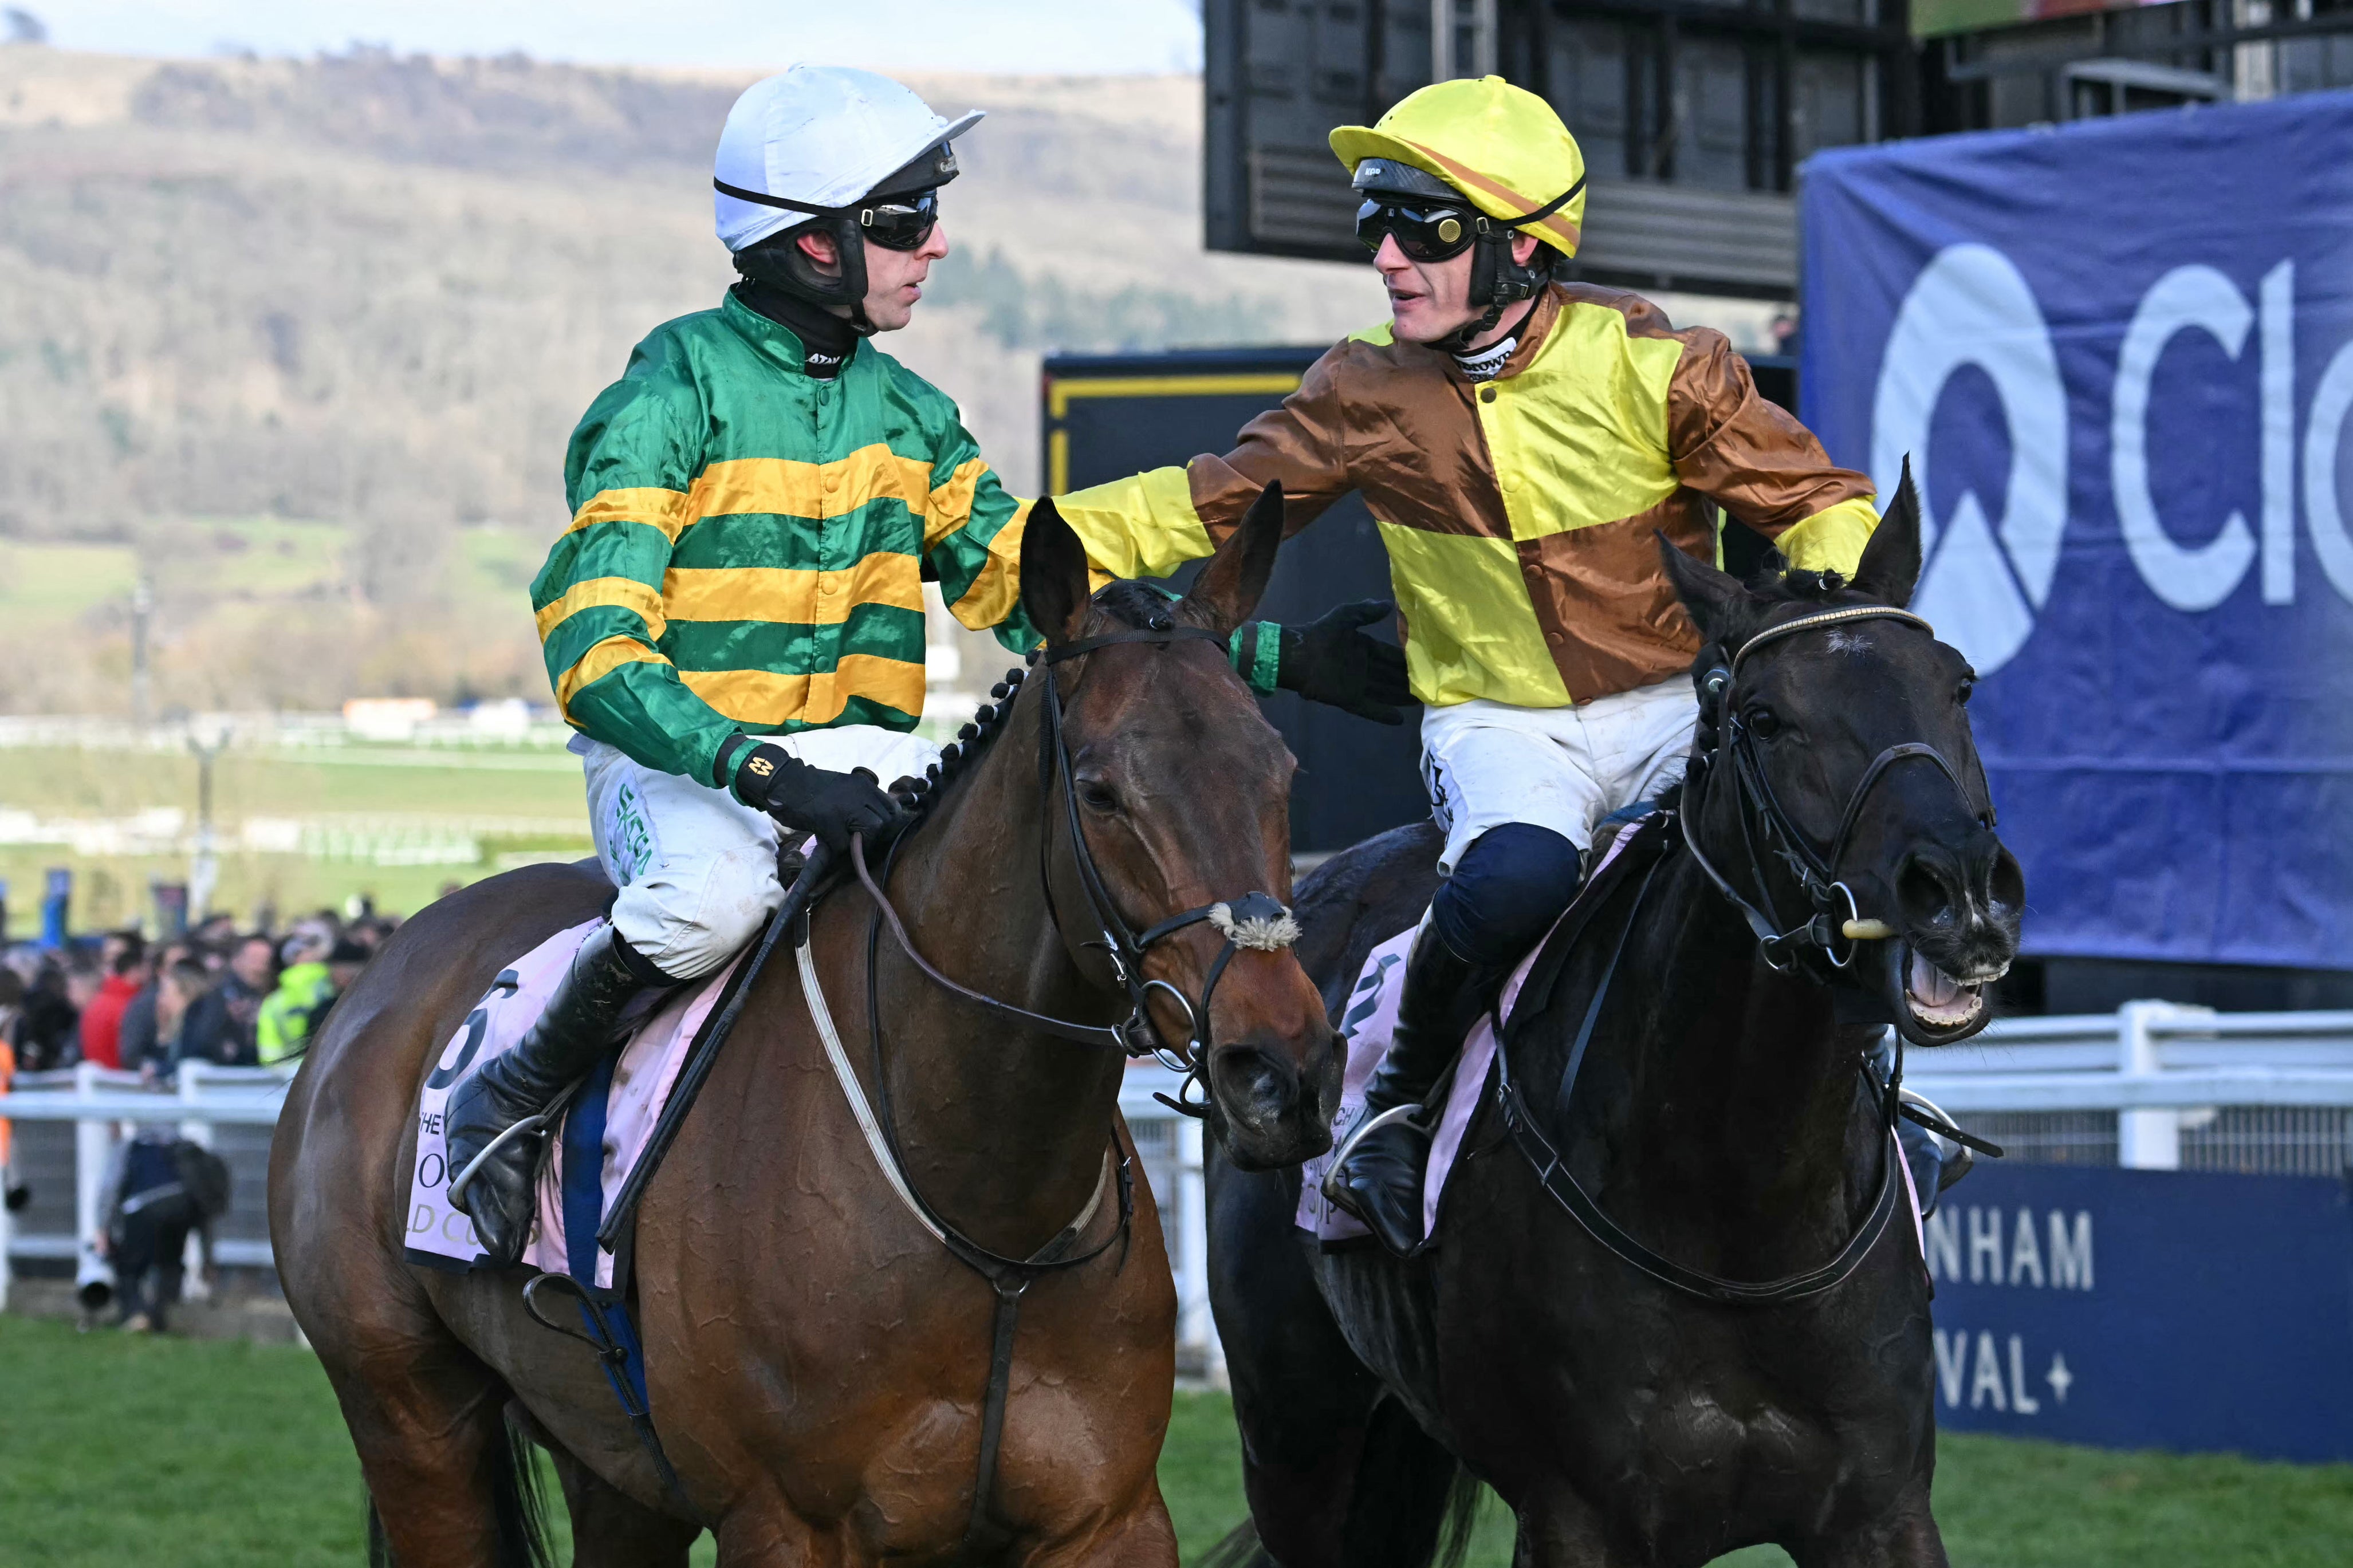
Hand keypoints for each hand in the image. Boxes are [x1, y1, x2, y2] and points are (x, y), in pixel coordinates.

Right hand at [734, 743, 907, 856]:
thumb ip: (861, 799)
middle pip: (886, 820)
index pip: (891, 807)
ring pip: (872, 830)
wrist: (784, 781)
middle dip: (876, 834)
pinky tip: (828, 838)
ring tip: (846, 840)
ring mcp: (845, 806)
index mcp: (863, 785)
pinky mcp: (829, 821)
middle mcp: (859, 793)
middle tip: (860, 839)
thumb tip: (879, 819)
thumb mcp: (844, 786)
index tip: (877, 830)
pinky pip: (844, 843)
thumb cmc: (811, 787)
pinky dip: (838, 846)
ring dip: (862, 841)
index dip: (887, 822)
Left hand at [1277, 600, 1412, 723]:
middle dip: (1408, 682)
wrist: (1297, 654)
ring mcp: (1356, 684)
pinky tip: (1399, 720)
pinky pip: (1368, 708)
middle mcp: (1362, 667)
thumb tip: (1390, 606)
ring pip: (1384, 692)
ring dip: (1400, 698)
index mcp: (1363, 647)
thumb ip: (1366, 611)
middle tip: (1430, 686)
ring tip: (1421, 702)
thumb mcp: (1345, 616)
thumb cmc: (1320, 633)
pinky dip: (1382, 714)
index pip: (1389, 655)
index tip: (1425, 664)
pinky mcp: (1347, 699)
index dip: (1405, 660)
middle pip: (1390, 676)